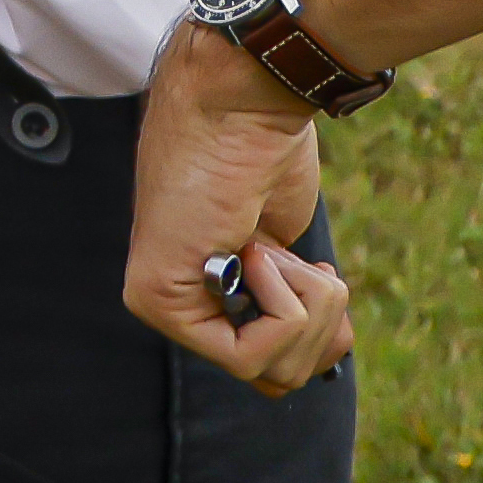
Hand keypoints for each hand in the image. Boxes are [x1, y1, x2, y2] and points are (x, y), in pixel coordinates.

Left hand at [124, 35, 356, 393]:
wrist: (244, 103)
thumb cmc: (267, 154)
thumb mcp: (294, 249)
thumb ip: (293, 304)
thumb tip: (326, 356)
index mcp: (213, 295)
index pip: (277, 369)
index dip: (322, 334)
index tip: (319, 278)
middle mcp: (181, 305)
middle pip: (282, 380)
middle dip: (320, 325)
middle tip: (299, 262)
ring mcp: (162, 305)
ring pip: (274, 372)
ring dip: (305, 306)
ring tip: (273, 246)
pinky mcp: (156, 300)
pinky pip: (250, 356)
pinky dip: (283, 303)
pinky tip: (256, 249)